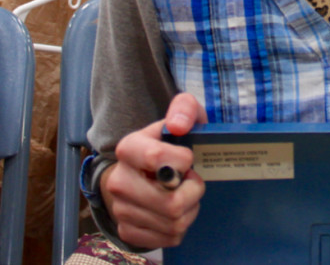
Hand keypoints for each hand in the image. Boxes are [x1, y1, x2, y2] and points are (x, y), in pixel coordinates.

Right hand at [99, 92, 208, 248]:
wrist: (145, 170)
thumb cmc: (171, 141)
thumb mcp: (182, 115)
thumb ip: (184, 109)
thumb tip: (178, 125)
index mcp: (128, 148)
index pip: (156, 158)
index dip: (184, 161)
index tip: (188, 158)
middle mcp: (118, 182)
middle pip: (172, 202)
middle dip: (193, 190)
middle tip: (189, 179)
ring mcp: (121, 209)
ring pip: (175, 222)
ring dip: (191, 208)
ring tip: (184, 193)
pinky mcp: (129, 231)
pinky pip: (170, 237)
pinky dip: (182, 225)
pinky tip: (177, 210)